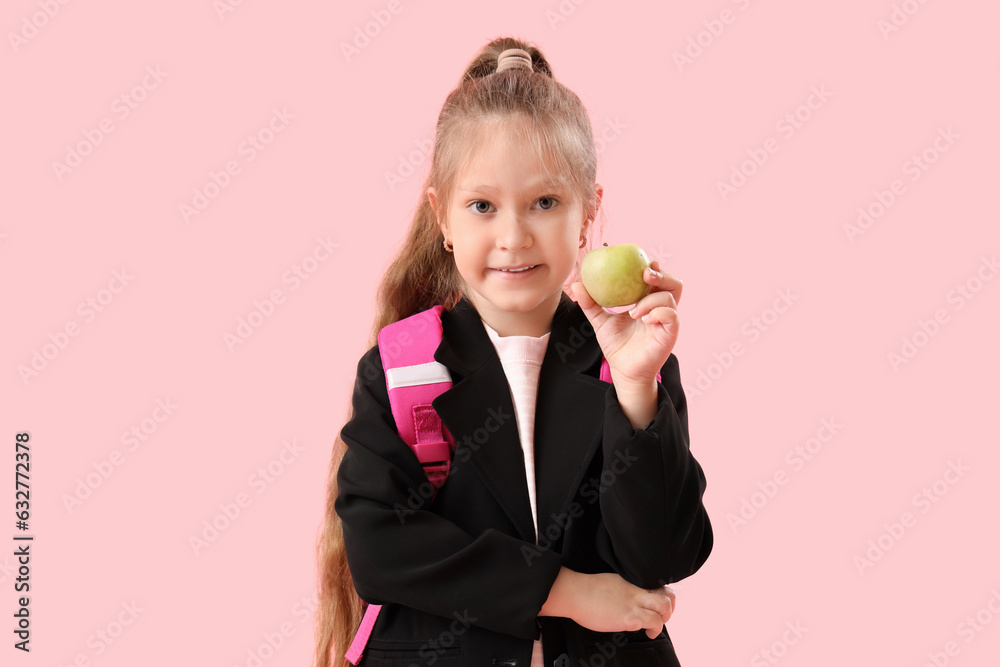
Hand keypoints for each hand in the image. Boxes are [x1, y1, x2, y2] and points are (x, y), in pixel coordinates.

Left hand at [571, 260, 681, 387]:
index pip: (659, 280)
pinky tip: (643, 320)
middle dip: (662, 275)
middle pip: (674, 284)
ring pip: (671, 298)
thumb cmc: (616, 346)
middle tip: (645, 274)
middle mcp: (662, 310)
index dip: (655, 268)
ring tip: (633, 311)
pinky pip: (672, 316)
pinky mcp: (670, 334)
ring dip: (651, 299)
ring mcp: (668, 322)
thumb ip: (590, 304)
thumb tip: (576, 284)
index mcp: (649, 302)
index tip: (642, 263)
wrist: (623, 371)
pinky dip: (658, 313)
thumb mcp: (600, 322)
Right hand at [572, 572, 675, 638]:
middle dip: (670, 608)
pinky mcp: (630, 616)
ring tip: (654, 626)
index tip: (656, 607)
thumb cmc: (587, 591)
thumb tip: (627, 600)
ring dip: (665, 619)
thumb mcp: (611, 583)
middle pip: (668, 594)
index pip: (659, 585)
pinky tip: (648, 633)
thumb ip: (624, 590)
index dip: (663, 597)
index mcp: (633, 582)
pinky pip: (654, 622)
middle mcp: (637, 590)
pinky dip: (656, 630)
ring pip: (665, 607)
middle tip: (660, 617)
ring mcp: (634, 602)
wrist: (575, 593)